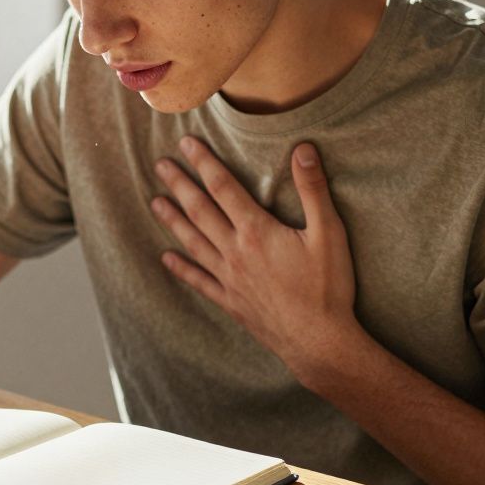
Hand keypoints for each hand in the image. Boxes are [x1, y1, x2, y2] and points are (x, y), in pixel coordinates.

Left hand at [151, 137, 362, 374]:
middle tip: (160, 165)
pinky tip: (167, 258)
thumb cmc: (328, 287)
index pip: (223, 187)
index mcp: (256, 230)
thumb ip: (313, 190)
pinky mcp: (230, 300)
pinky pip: (199, 281)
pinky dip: (182, 268)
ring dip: (173, 221)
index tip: (186, 143)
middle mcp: (235, 251)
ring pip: (193, 242)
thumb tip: (304, 149)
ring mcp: (229, 278)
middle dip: (180, 184)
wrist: (319, 342)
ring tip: (155, 203)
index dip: (204, 162)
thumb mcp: (329, 233)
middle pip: (200, 210)